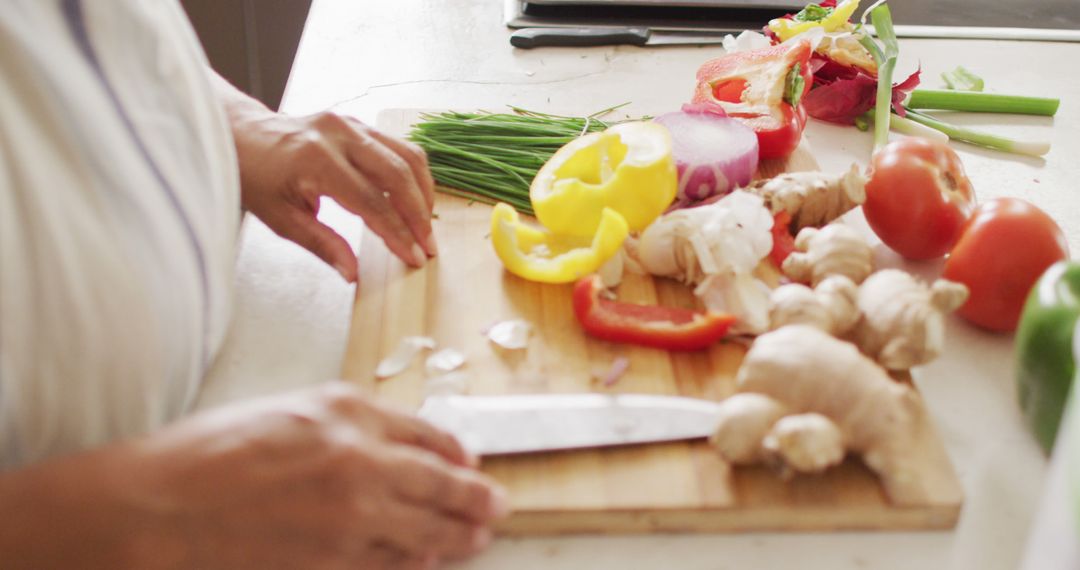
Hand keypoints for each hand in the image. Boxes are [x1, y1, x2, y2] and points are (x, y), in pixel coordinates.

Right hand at [123, 383, 506, 568]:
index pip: (425, 432)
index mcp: (346, 411)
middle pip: (440, 481)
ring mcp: (352, 513)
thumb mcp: (287, 412)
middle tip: (496, 505)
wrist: (157, 509)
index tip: (470, 461)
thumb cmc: (206, 456)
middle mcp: (360, 458)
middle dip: (475, 497)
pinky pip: (393, 562)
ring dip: (459, 534)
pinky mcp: (336, 559)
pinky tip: (431, 560)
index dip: (455, 451)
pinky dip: (418, 561)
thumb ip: (346, 424)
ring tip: (478, 536)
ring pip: (427, 528)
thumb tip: (391, 448)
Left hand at [217, 74, 436, 281]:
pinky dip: (412, 174)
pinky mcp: (357, 123)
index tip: (413, 257)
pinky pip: (397, 146)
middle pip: (397, 175)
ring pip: (406, 155)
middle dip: (419, 215)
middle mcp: (339, 135)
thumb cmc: (255, 177)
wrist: (240, 136)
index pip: (371, 202)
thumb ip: (322, 244)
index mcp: (316, 160)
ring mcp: (351, 124)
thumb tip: (353, 273)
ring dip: (423, 192)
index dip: (397, 233)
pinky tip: (414, 198)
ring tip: (425, 225)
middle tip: (428, 247)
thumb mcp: (281, 219)